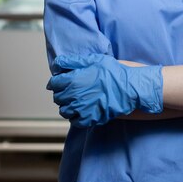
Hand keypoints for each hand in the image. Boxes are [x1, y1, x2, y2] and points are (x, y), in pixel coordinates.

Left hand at [48, 53, 162, 126]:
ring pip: (64, 110)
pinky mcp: (88, 119)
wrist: (129, 88)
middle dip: (63, 93)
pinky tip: (83, 109)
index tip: (62, 81)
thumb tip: (57, 64)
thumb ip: (73, 61)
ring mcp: (80, 109)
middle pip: (58, 97)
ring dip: (68, 105)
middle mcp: (73, 96)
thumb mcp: (94, 59)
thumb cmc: (114, 72)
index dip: (57, 81)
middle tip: (72, 90)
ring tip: (77, 100)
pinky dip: (76, 116)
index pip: (53, 83)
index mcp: (72, 80)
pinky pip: (74, 121)